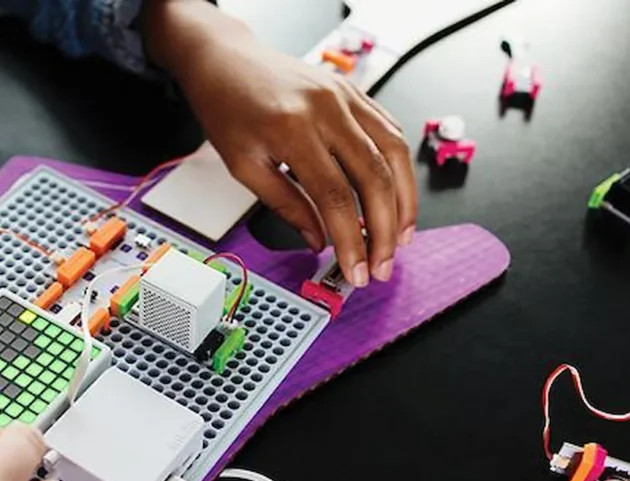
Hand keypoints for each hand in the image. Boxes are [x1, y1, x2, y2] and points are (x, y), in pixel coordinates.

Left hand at [142, 1, 417, 286]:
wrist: (225, 60)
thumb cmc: (227, 108)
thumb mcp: (243, 165)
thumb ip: (285, 205)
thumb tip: (318, 241)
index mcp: (293, 129)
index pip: (336, 197)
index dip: (352, 240)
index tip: (356, 270)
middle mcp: (326, 109)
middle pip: (373, 178)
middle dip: (384, 229)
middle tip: (383, 264)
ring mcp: (346, 96)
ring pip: (393, 153)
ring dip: (404, 201)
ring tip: (401, 237)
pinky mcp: (354, 91)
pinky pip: (390, 130)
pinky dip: (399, 167)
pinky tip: (397, 196)